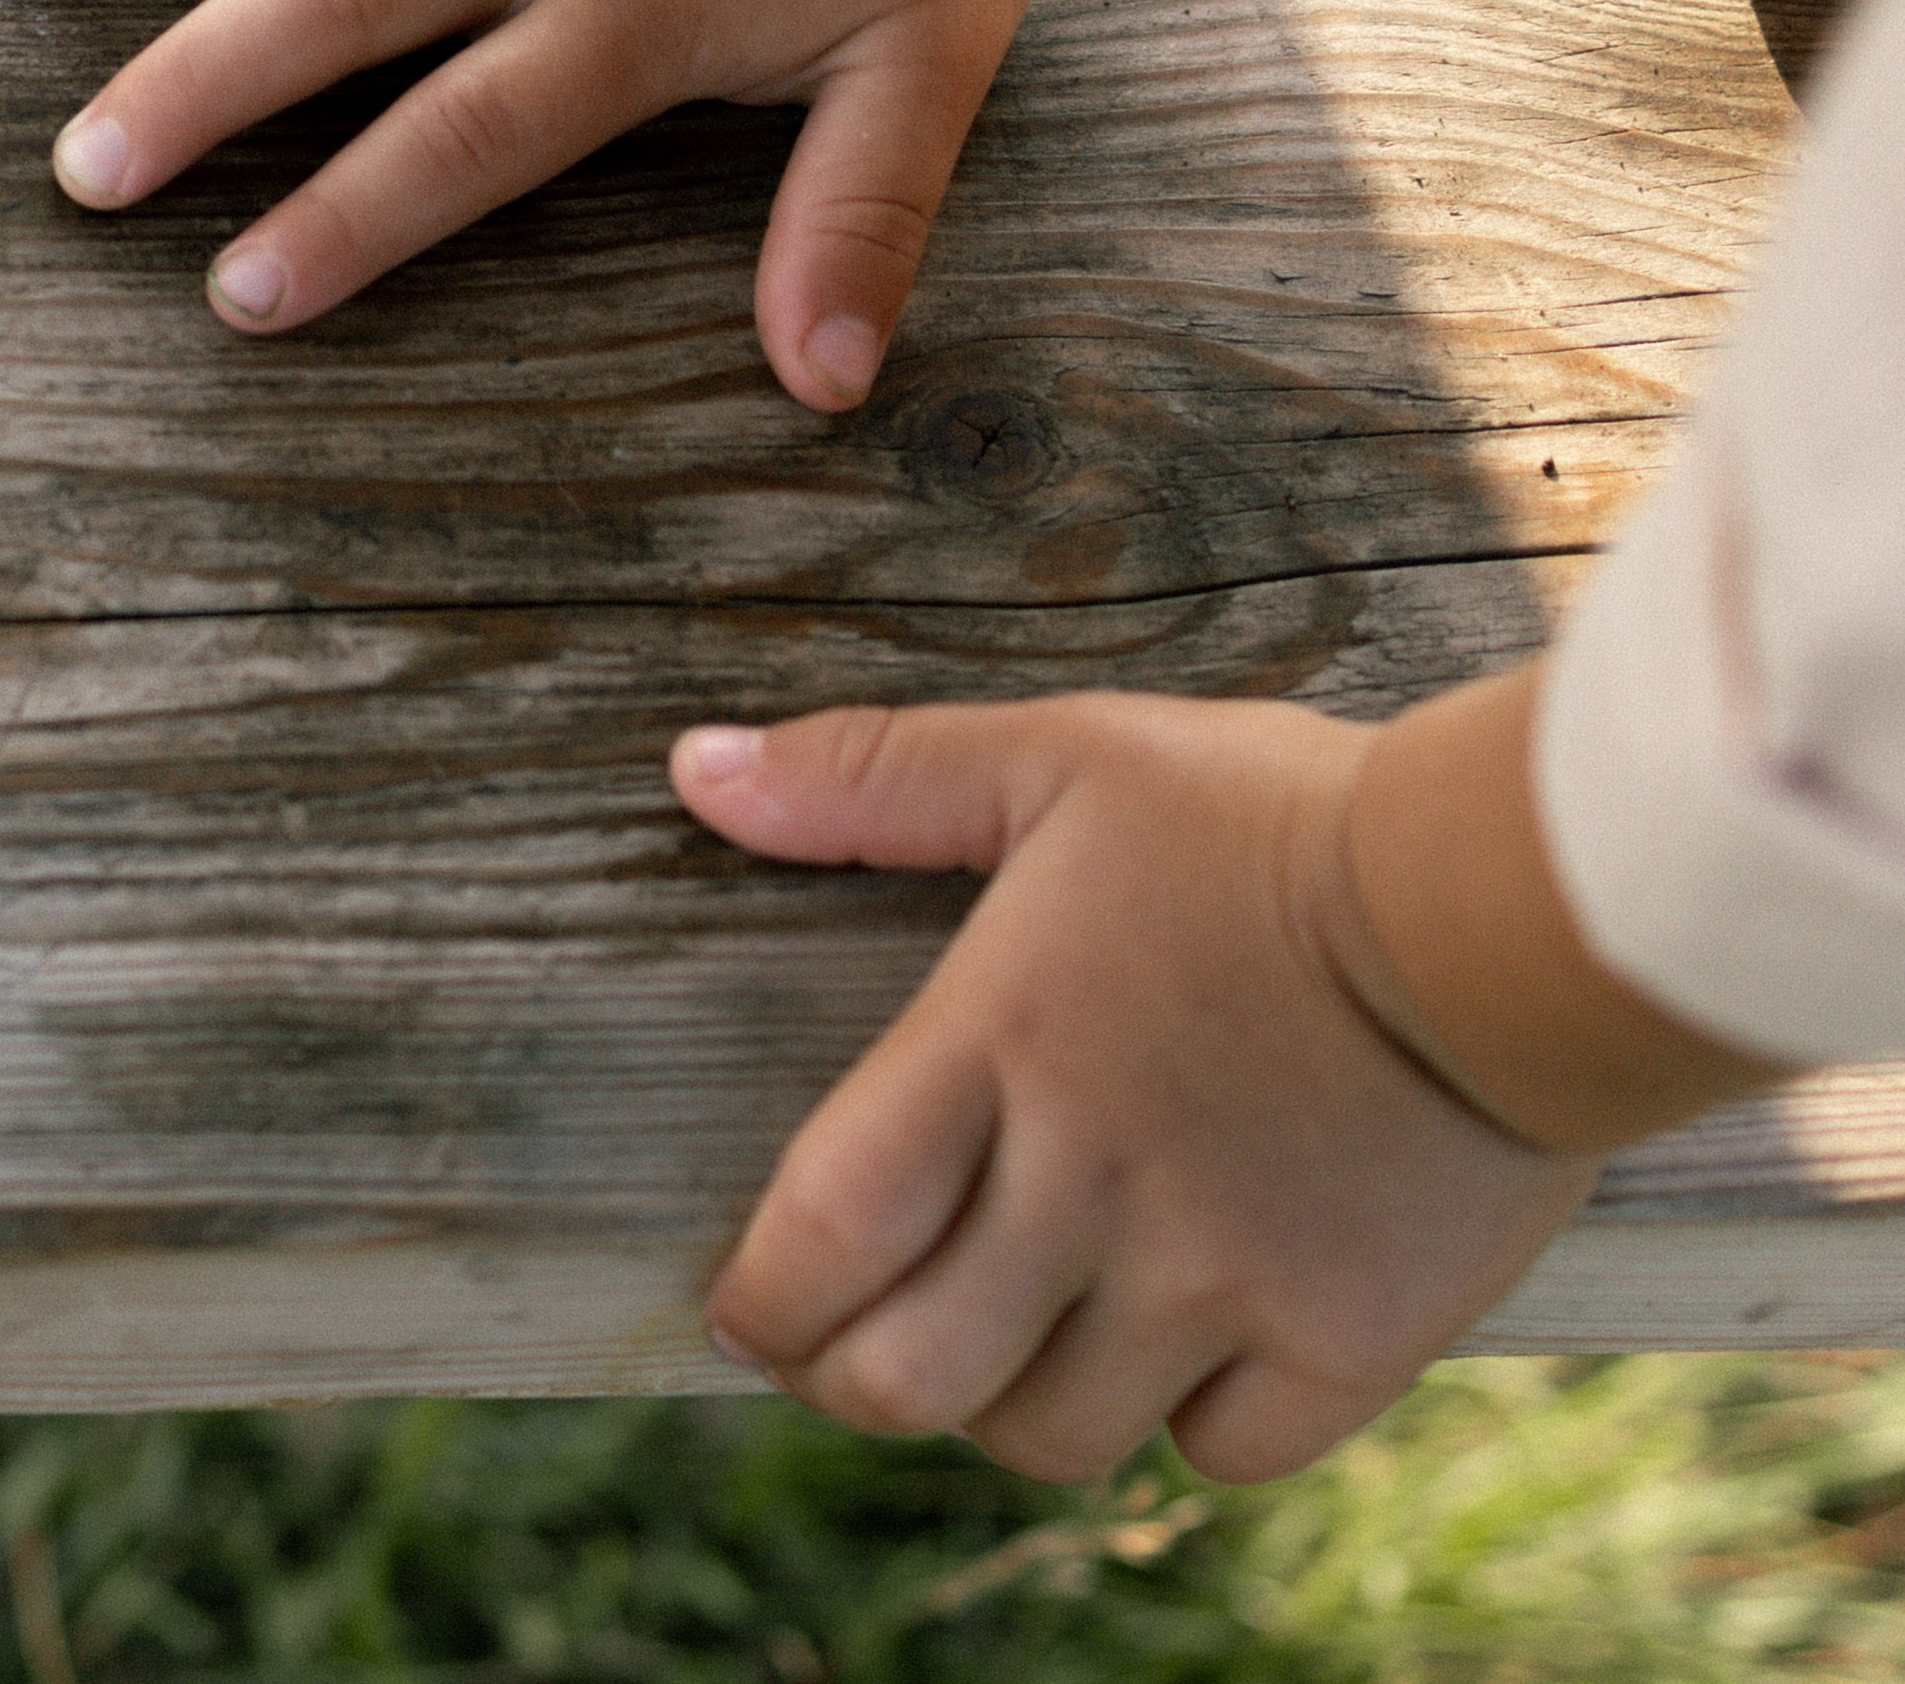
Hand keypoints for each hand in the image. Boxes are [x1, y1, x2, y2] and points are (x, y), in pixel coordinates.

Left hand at [670, 693, 1597, 1483]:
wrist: (1516, 898)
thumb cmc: (1275, 814)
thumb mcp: (1067, 755)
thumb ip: (872, 775)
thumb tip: (693, 771)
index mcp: (1000, 1045)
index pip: (815, 1243)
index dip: (760, 1303)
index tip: (753, 1301)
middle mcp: (1091, 1186)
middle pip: (906, 1384)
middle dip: (856, 1378)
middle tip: (868, 1337)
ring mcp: (1219, 1279)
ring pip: (1053, 1438)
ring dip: (1015, 1399)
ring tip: (1033, 1323)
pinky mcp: (1345, 1342)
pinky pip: (1218, 1455)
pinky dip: (1186, 1421)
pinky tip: (1193, 1335)